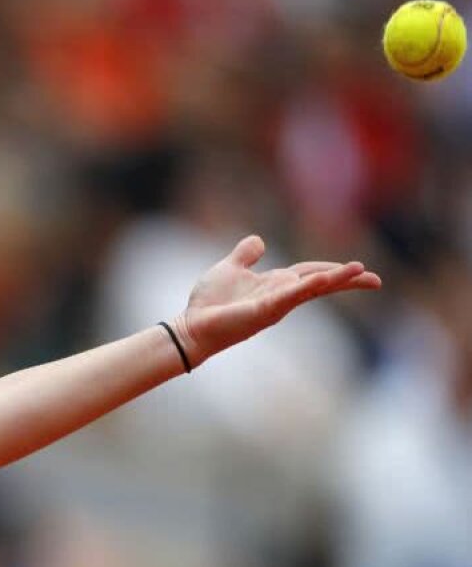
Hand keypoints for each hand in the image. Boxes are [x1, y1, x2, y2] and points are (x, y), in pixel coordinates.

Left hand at [171, 235, 380, 367]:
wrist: (192, 326)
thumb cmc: (210, 302)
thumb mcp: (230, 268)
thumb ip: (246, 255)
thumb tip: (259, 240)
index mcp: (276, 284)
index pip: (312, 273)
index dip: (334, 270)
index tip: (361, 268)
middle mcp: (281, 295)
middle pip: (320, 283)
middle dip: (347, 279)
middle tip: (375, 279)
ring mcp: (275, 304)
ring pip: (312, 289)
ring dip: (336, 280)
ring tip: (361, 272)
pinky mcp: (264, 311)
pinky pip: (290, 297)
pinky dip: (308, 287)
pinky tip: (325, 280)